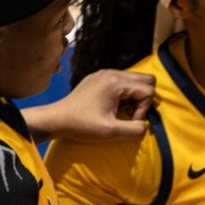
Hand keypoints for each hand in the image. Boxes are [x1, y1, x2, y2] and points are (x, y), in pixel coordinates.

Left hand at [27, 70, 155, 142]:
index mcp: (116, 82)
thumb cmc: (82, 125)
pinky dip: (124, 93)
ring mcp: (104, 73)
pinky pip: (121, 80)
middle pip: (146, 79)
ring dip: (133, 96)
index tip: (129, 121)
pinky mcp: (98, 77)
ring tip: (121, 111)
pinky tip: (112, 106)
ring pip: (134, 79)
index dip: (144, 109)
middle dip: (143, 98)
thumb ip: (135, 130)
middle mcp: (112, 72)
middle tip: (129, 113)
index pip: (148, 91)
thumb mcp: (111, 132)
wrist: (56, 119)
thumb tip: (146, 126)